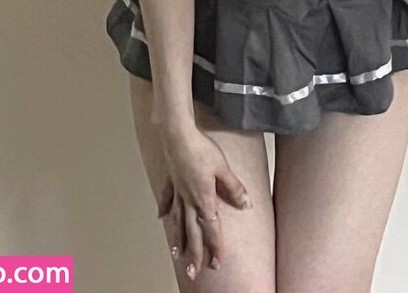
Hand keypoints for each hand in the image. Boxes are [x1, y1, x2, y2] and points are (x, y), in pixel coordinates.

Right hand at [156, 124, 253, 282]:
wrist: (178, 136)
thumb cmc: (201, 149)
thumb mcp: (223, 168)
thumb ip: (234, 187)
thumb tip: (246, 204)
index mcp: (203, 199)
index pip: (211, 228)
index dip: (215, 246)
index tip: (217, 262)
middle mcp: (188, 200)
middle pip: (192, 232)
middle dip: (194, 253)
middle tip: (193, 272)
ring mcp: (177, 191)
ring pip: (177, 221)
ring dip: (178, 239)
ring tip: (176, 254)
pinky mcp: (171, 181)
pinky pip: (167, 200)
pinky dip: (164, 210)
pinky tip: (161, 219)